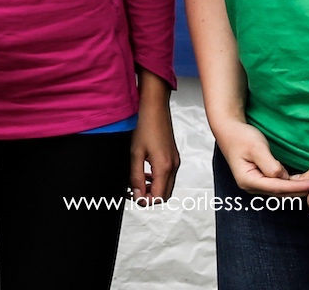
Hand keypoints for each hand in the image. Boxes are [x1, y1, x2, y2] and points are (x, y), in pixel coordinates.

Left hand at [130, 73, 179, 203]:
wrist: (154, 108)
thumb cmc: (145, 126)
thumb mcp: (135, 153)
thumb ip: (136, 177)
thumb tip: (137, 195)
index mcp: (164, 167)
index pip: (158, 196)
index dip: (145, 201)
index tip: (133, 197)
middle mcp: (173, 166)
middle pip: (165, 194)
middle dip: (150, 196)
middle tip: (134, 191)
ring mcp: (175, 161)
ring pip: (167, 185)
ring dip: (153, 188)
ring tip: (137, 182)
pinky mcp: (173, 156)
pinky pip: (167, 175)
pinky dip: (157, 179)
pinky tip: (144, 172)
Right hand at [214, 117, 308, 195]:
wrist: (229, 130)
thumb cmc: (240, 137)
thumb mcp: (256, 148)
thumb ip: (270, 165)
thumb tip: (283, 177)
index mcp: (247, 180)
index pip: (277, 187)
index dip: (296, 187)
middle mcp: (250, 186)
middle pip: (279, 192)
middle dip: (299, 190)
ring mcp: (254, 184)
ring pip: (279, 190)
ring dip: (295, 188)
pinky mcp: (259, 179)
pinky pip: (277, 185)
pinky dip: (289, 184)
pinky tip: (301, 182)